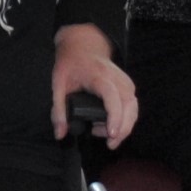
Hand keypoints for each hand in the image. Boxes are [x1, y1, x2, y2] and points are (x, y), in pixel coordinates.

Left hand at [50, 22, 137, 145]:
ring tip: (108, 137)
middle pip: (129, 104)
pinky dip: (127, 119)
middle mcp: (116, 77)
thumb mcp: (57, 85)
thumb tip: (60, 134)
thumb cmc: (70, 64)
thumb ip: (58, 110)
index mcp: (98, 75)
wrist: (82, 46)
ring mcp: (124, 81)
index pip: (111, 96)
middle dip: (123, 128)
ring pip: (134, 107)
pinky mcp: (128, 86)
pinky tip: (112, 127)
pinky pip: (133, 105)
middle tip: (110, 144)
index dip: (114, 116)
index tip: (110, 134)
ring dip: (125, 126)